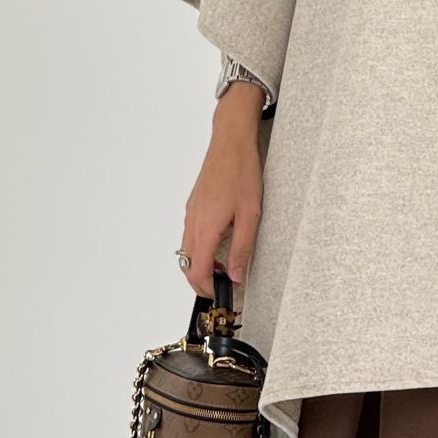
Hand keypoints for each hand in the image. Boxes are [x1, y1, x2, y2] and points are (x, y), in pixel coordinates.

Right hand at [178, 83, 263, 296]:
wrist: (230, 143)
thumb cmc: (241, 174)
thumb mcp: (250, 215)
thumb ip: (242, 248)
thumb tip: (237, 275)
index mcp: (205, 228)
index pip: (198, 272)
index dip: (208, 288)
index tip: (222, 293)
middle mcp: (192, 223)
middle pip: (187, 265)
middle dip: (201, 281)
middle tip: (222, 286)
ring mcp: (190, 214)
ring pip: (187, 251)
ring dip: (200, 265)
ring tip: (224, 267)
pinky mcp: (193, 206)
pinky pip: (190, 235)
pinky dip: (199, 249)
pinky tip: (219, 244)